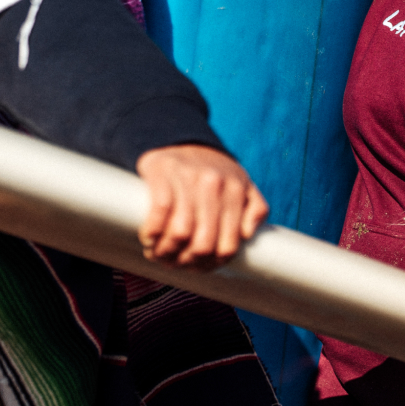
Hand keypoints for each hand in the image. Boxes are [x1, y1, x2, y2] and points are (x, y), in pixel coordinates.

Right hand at [133, 144, 269, 268]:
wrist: (179, 138)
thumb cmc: (212, 171)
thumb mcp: (242, 184)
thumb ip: (255, 208)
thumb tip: (247, 234)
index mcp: (237, 191)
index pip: (229, 244)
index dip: (212, 264)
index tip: (198, 267)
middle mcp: (216, 184)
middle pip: (204, 243)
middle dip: (188, 262)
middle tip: (176, 264)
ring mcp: (188, 179)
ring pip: (181, 232)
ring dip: (167, 252)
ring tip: (160, 255)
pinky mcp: (162, 174)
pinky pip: (159, 213)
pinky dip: (152, 233)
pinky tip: (149, 239)